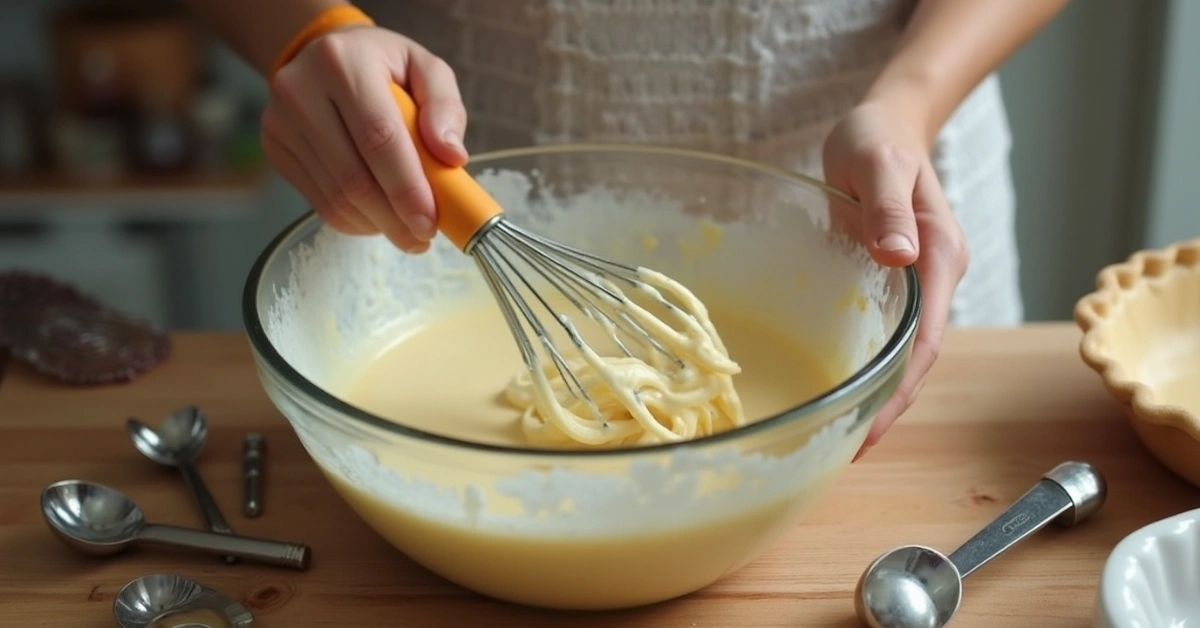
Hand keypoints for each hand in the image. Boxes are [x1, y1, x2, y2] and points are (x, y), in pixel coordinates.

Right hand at [262, 25, 468, 252]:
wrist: (326, 56)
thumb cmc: (384, 66)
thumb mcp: (425, 69)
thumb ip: (445, 107)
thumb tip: (452, 156)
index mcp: (344, 63)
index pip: (379, 139)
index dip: (406, 188)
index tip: (430, 222)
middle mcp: (301, 91)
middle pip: (354, 178)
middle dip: (394, 218)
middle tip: (423, 237)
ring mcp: (281, 122)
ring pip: (336, 198)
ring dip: (377, 225)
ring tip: (407, 231)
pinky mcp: (275, 148)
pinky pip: (319, 203)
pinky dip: (354, 221)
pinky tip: (378, 218)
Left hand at [821, 98, 969, 457]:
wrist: (887, 122)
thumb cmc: (877, 139)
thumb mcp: (876, 164)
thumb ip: (887, 207)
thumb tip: (900, 256)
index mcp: (941, 257)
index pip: (925, 341)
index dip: (899, 390)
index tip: (868, 430)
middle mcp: (937, 277)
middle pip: (919, 358)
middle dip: (890, 406)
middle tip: (846, 450)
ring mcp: (919, 282)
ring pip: (905, 351)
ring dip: (881, 393)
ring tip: (843, 434)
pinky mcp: (897, 281)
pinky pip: (887, 333)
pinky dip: (870, 365)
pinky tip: (845, 386)